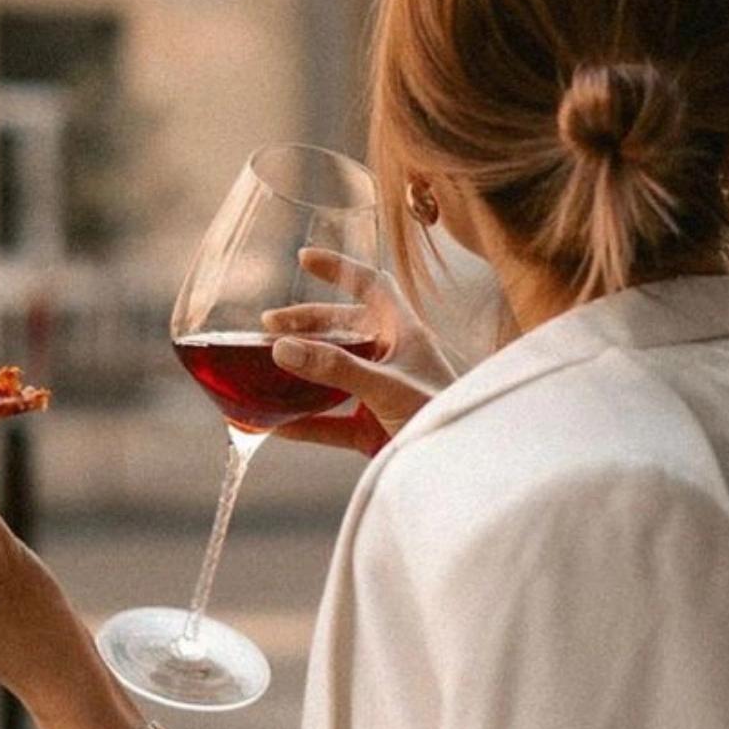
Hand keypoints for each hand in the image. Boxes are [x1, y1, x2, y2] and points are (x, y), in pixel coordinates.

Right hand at [262, 248, 457, 455]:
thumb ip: (335, 367)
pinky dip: (305, 423)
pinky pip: (332, 423)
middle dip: (305, 324)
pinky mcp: (374, 430)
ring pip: (333, 374)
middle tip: (268, 326)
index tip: (304, 259)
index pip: (371, 285)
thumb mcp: (386, 386)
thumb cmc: (442, 417)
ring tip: (265, 366)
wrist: (463, 468)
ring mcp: (382, 394)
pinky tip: (275, 425)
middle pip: (343, 329)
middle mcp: (393, 358)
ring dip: (301, 370)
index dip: (339, 268)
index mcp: (404, 333)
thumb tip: (282, 348)